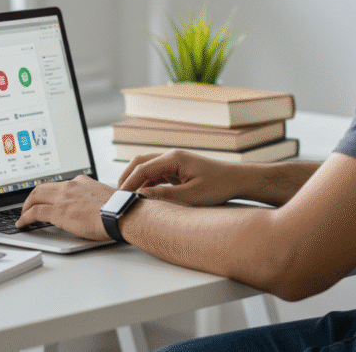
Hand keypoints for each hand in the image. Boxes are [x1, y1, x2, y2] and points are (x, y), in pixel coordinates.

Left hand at [17, 175, 114, 239]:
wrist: (120, 213)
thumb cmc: (118, 209)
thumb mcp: (105, 197)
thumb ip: (95, 198)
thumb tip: (96, 207)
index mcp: (81, 182)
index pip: (59, 185)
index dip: (50, 192)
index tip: (47, 198)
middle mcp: (70, 186)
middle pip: (43, 187)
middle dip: (33, 197)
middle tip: (28, 206)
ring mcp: (62, 198)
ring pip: (35, 196)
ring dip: (26, 206)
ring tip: (23, 215)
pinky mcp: (57, 211)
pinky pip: (34, 212)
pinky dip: (25, 217)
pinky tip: (22, 224)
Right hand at [118, 149, 244, 205]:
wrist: (237, 180)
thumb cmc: (218, 186)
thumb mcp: (191, 196)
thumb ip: (165, 195)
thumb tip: (141, 196)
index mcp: (174, 158)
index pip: (142, 168)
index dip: (128, 183)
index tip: (120, 198)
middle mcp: (172, 156)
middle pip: (140, 162)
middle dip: (127, 178)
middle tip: (118, 196)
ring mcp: (175, 161)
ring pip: (147, 167)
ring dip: (136, 180)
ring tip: (127, 197)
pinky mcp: (178, 169)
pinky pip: (156, 173)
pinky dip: (147, 183)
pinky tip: (143, 196)